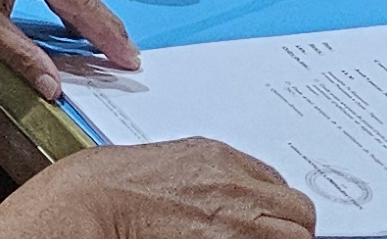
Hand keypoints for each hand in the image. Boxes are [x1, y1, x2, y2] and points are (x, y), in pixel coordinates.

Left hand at [0, 0, 135, 98]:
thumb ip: (22, 56)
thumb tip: (53, 84)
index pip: (77, 0)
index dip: (105, 30)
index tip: (128, 55)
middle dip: (102, 26)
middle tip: (128, 56)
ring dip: (83, 19)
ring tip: (107, 47)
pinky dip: (62, 10)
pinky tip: (70, 29)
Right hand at [2, 141, 311, 238]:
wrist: (87, 204)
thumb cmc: (106, 187)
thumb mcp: (163, 164)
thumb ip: (203, 177)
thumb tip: (218, 202)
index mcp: (218, 157)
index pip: (276, 185)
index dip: (269, 209)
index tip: (260, 222)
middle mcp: (235, 185)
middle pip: (299, 212)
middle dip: (286, 228)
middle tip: (262, 237)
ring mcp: (237, 218)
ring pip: (297, 236)